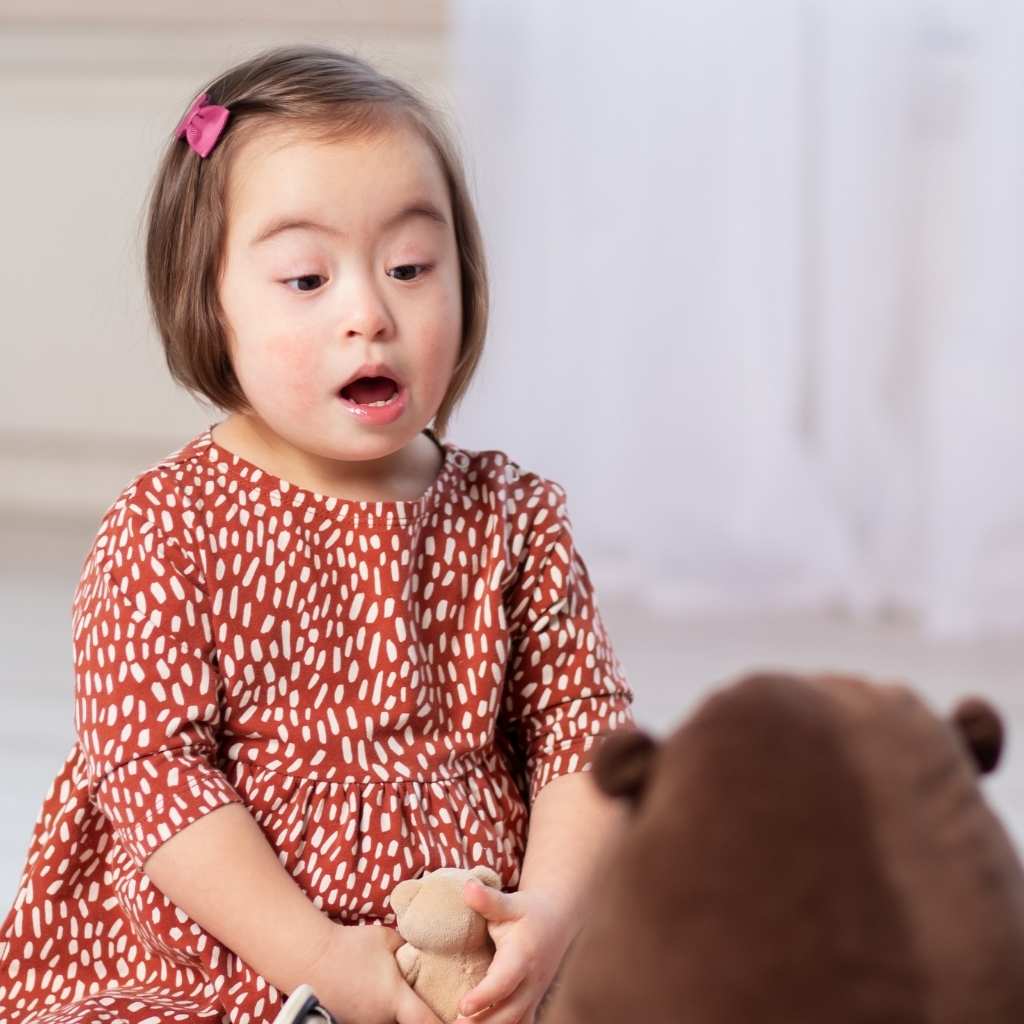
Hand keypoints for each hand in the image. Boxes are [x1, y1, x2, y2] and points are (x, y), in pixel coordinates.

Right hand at [302, 921, 444, 1023]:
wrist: (310, 958)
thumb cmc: (351, 946)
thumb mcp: (387, 939)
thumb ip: (409, 947)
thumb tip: (425, 948)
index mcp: (397, 1000)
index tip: (462, 1019)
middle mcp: (383, 1021)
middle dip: (424, 1019)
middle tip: (436, 1006)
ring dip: (404, 1016)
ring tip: (415, 1003)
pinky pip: (378, 1023)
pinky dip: (388, 1016)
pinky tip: (387, 1003)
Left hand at [454, 880, 574, 1023]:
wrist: (558, 921)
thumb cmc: (529, 911)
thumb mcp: (510, 902)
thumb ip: (488, 899)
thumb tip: (468, 888)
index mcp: (523, 957)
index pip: (504, 982)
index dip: (484, 996)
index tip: (462, 1006)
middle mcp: (531, 982)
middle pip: (508, 1013)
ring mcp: (533, 996)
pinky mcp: (531, 1004)